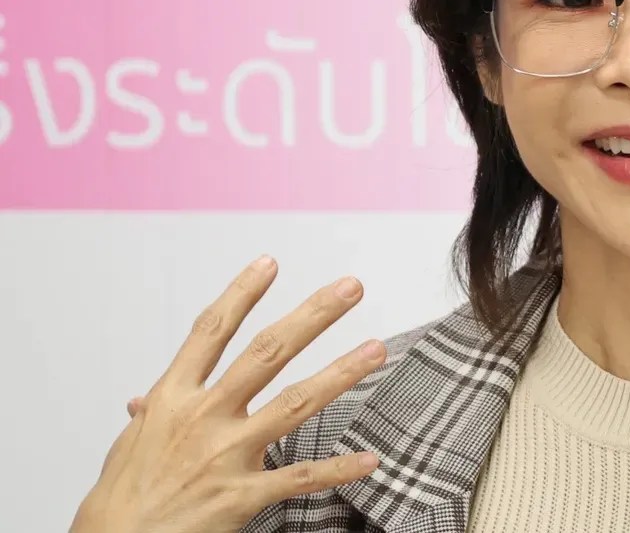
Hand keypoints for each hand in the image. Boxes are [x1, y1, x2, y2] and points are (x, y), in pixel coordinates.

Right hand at [71, 256, 387, 532]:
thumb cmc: (122, 498)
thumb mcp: (131, 444)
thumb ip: (151, 416)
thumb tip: (145, 400)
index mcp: (173, 398)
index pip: (211, 332)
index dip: (241, 294)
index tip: (270, 263)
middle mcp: (204, 417)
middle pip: (266, 353)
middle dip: (313, 316)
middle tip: (350, 288)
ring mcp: (226, 454)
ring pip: (295, 403)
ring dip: (341, 373)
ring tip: (377, 350)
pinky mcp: (242, 495)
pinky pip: (300, 477)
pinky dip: (338, 469)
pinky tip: (369, 459)